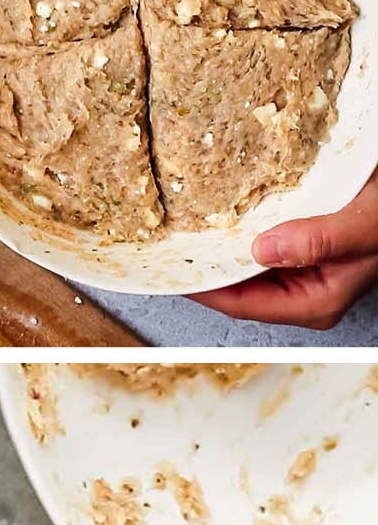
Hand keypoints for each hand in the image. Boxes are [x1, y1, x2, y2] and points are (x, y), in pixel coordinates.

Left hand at [188, 174, 377, 329]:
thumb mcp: (362, 226)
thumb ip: (318, 241)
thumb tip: (263, 250)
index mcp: (314, 303)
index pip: (240, 304)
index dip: (203, 289)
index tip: (171, 272)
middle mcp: (304, 295)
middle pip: (236, 289)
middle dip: (205, 270)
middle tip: (165, 249)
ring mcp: (300, 275)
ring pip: (244, 269)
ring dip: (219, 251)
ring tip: (182, 234)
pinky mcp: (299, 254)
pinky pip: (257, 250)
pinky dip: (238, 236)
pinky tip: (218, 220)